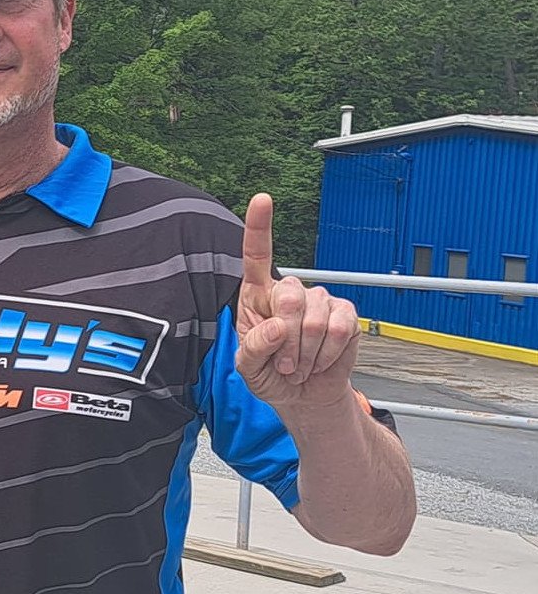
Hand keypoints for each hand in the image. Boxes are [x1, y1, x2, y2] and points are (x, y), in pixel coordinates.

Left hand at [235, 193, 360, 408]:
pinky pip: (339, 330)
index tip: (262, 199)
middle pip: (289, 296)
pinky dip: (327, 355)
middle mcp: (289, 290)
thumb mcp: (248, 369)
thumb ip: (253, 348)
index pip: (256, 255)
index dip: (260, 226)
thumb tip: (277, 327)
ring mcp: (320, 299)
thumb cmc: (270, 374)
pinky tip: (320, 360)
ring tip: (300, 364)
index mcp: (258, 295)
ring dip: (306, 354)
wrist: (304, 394)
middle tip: (285, 363)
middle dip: (286, 338)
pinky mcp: (345, 314)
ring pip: (315, 319)